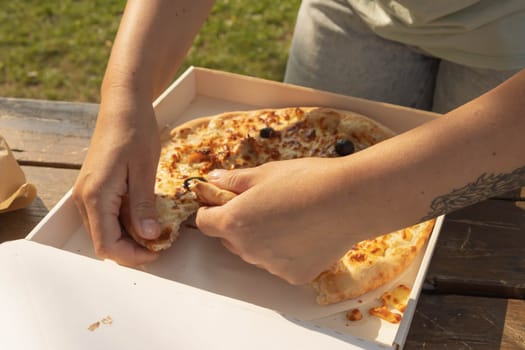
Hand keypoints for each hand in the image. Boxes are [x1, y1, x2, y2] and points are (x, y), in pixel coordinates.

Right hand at [73, 90, 160, 265]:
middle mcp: (84, 198)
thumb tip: (148, 237)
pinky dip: (123, 223)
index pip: (107, 245)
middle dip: (131, 250)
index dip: (132, 256)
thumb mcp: (145, 170)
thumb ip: (143, 206)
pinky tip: (144, 216)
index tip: (158, 251)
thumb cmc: (135, 132)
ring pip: (103, 230)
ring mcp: (86, 192)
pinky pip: (105, 216)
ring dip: (127, 238)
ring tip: (155, 231)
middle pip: (103, 241)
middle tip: (159, 243)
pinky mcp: (93, 187)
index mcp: (95, 196)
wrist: (123, 106)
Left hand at [195, 157, 366, 284]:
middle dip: (237, 224)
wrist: (349, 199)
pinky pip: (281, 264)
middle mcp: (248, 249)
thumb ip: (233, 180)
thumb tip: (212, 180)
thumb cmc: (306, 180)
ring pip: (256, 253)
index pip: (205, 222)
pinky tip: (305, 233)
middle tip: (261, 205)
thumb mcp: (265, 173)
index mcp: (235, 222)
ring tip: (289, 217)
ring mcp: (272, 266)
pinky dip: (286, 252)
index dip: (210, 209)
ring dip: (261, 239)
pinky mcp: (295, 275)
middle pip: (230, 239)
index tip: (222, 201)